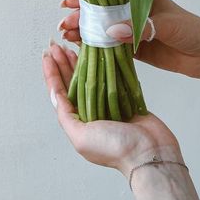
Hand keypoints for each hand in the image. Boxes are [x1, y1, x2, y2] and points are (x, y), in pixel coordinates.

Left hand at [42, 41, 179, 176]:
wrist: (151, 153)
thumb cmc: (116, 149)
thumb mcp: (81, 137)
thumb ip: (66, 116)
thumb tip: (54, 95)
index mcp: (79, 121)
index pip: (60, 92)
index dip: (53, 73)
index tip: (48, 56)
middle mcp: (91, 112)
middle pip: (73, 82)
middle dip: (64, 63)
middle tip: (57, 46)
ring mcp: (108, 103)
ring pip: (91, 77)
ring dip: (81, 62)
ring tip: (72, 46)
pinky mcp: (125, 97)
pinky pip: (112, 77)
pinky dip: (104, 65)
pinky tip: (98, 54)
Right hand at [58, 0, 199, 79]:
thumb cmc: (191, 30)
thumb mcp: (167, 24)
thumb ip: (139, 27)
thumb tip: (111, 30)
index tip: (69, 2)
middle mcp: (131, 9)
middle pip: (99, 10)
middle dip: (80, 16)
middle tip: (65, 25)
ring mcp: (129, 28)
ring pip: (100, 28)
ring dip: (83, 31)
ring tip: (68, 36)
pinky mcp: (131, 48)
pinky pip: (108, 46)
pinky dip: (94, 46)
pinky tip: (80, 47)